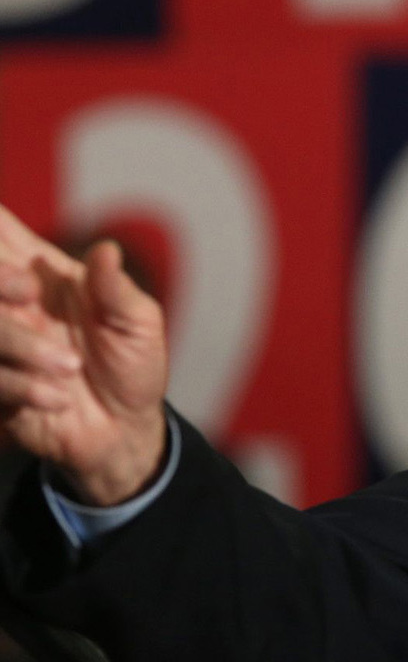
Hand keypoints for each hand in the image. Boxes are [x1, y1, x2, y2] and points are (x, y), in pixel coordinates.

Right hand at [0, 204, 168, 505]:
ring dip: (22, 344)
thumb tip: (106, 249)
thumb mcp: (139, 324)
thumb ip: (117, 289)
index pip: (2, 234)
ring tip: (71, 369)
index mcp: (46, 275)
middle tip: (28, 292)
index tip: (14, 249)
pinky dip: (23, 386)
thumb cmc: (135, 363)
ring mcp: (1, 344)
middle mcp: (14, 305)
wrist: (125, 427)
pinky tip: (57, 399)